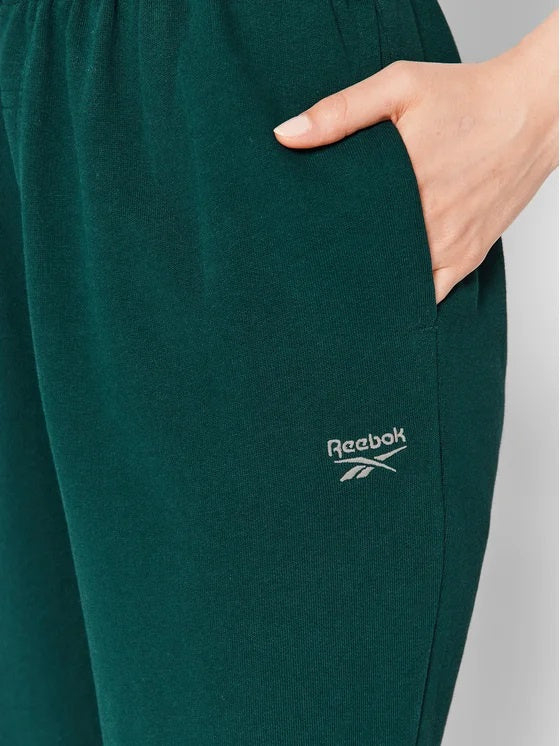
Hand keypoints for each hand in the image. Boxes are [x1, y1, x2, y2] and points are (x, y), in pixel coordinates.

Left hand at [273, 12, 557, 303]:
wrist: (535, 111)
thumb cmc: (467, 96)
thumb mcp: (400, 86)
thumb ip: (341, 111)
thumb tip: (285, 136)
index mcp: (404, 182)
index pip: (344, 232)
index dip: (315, 246)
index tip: (295, 252)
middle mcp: (429, 221)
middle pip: (367, 261)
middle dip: (339, 268)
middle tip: (312, 273)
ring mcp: (451, 244)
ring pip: (398, 284)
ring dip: (372, 286)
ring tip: (344, 288)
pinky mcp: (469, 256)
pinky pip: (433, 294)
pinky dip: (410, 298)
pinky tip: (388, 298)